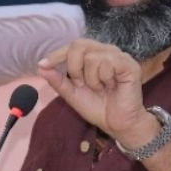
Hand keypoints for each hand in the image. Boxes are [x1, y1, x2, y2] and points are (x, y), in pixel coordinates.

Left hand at [38, 39, 158, 146]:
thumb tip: (41, 67)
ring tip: (100, 88)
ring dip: (91, 78)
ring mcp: (119, 57)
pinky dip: (104, 78)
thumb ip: (58, 81)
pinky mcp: (129, 65)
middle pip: (79, 45)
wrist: (117, 125)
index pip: (73, 46)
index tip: (43, 64)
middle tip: (81, 84)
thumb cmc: (98, 108)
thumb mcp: (72, 94)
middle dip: (74, 67)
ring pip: (92, 57)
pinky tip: (111, 86)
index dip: (57, 54)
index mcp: (94, 55)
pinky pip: (108, 63)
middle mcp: (106, 52)